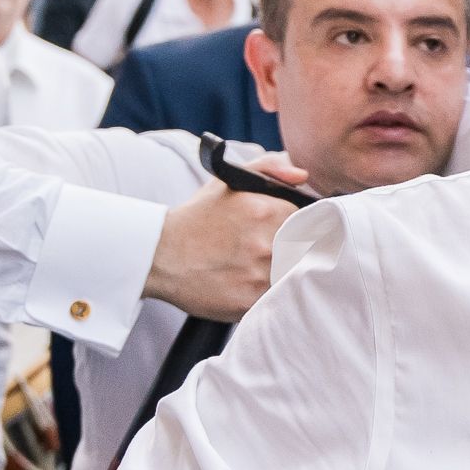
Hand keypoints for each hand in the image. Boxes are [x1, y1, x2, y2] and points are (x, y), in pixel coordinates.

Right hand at [143, 176, 302, 323]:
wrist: (160, 256)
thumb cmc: (197, 219)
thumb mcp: (229, 183)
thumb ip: (270, 169)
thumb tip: (303, 176)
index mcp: (267, 211)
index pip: (310, 220)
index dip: (301, 227)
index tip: (289, 232)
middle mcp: (267, 242)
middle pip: (305, 250)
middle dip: (293, 250)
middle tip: (270, 252)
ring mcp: (259, 273)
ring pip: (292, 275)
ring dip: (282, 274)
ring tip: (256, 268)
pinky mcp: (249, 301)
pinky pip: (274, 299)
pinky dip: (266, 294)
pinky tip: (247, 284)